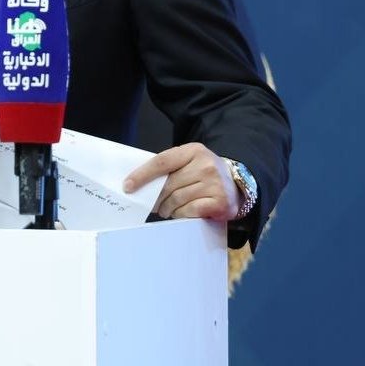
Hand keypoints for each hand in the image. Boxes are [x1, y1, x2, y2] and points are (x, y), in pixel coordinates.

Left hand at [123, 142, 239, 221]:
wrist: (237, 186)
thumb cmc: (204, 174)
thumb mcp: (189, 162)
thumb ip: (168, 168)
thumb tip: (137, 183)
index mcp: (194, 150)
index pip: (161, 162)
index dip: (142, 175)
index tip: (127, 186)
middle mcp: (206, 165)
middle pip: (168, 184)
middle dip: (155, 198)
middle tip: (152, 204)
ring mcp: (214, 184)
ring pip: (177, 200)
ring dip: (167, 208)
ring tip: (167, 210)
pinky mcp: (220, 202)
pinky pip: (190, 211)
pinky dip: (181, 215)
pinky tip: (181, 213)